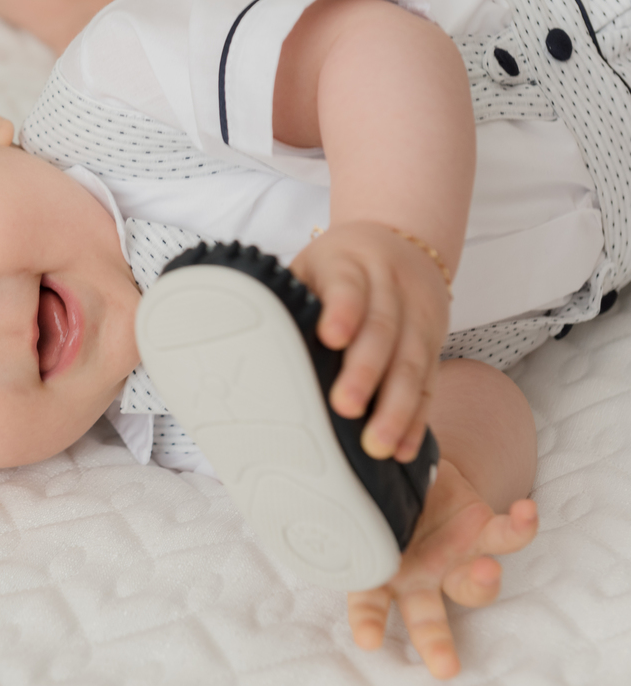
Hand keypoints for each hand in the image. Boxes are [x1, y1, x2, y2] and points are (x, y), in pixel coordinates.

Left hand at [289, 220, 451, 461]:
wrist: (398, 238)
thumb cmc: (337, 266)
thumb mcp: (310, 268)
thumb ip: (290, 301)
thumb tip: (249, 351)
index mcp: (350, 262)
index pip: (348, 285)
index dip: (342, 311)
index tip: (331, 337)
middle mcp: (391, 284)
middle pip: (382, 329)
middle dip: (366, 372)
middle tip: (345, 407)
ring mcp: (419, 312)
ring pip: (412, 361)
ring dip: (396, 406)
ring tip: (377, 443)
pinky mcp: (437, 339)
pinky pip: (429, 382)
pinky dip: (417, 417)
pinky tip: (403, 447)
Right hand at [346, 459, 538, 678]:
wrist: (418, 474)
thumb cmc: (379, 498)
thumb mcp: (358, 506)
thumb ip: (342, 512)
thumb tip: (301, 498)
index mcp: (384, 575)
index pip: (370, 603)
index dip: (368, 621)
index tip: (368, 639)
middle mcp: (422, 576)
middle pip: (428, 616)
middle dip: (435, 642)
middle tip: (443, 666)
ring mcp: (455, 557)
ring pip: (472, 584)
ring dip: (480, 582)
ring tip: (486, 570)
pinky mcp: (485, 530)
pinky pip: (508, 534)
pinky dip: (522, 526)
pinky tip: (526, 511)